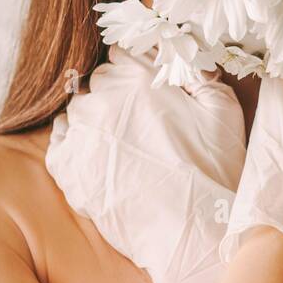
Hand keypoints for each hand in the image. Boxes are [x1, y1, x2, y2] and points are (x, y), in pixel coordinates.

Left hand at [44, 45, 246, 282]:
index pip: (121, 52)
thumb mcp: (222, 109)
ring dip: (95, 116)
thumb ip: (199, 72)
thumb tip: (184, 51)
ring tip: (121, 141)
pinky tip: (99, 154)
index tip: (144, 84)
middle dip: (115, 91)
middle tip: (138, 118)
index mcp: (138, 77)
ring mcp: (80, 131)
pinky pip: (60, 137)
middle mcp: (102, 97)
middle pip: (98, 78)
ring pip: (78, 107)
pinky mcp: (66, 165)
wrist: (190, 230)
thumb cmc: (212, 170)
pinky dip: (74, 140)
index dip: (134, 67)